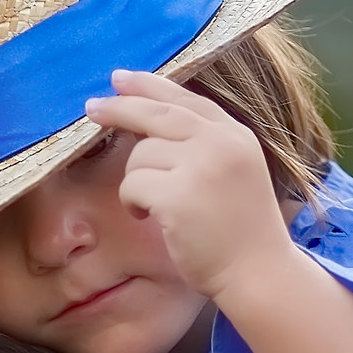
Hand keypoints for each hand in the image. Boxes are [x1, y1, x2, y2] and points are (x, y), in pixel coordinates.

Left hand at [84, 70, 296, 300]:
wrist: (258, 273)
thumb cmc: (242, 234)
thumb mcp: (234, 174)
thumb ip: (204, 147)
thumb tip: (147, 126)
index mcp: (235, 135)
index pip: (185, 99)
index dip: (149, 86)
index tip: (121, 79)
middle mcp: (219, 143)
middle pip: (156, 113)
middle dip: (120, 108)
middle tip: (93, 108)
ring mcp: (199, 167)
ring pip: (139, 155)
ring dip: (134, 181)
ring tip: (149, 206)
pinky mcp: (177, 195)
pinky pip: (132, 185)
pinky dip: (131, 202)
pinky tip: (145, 217)